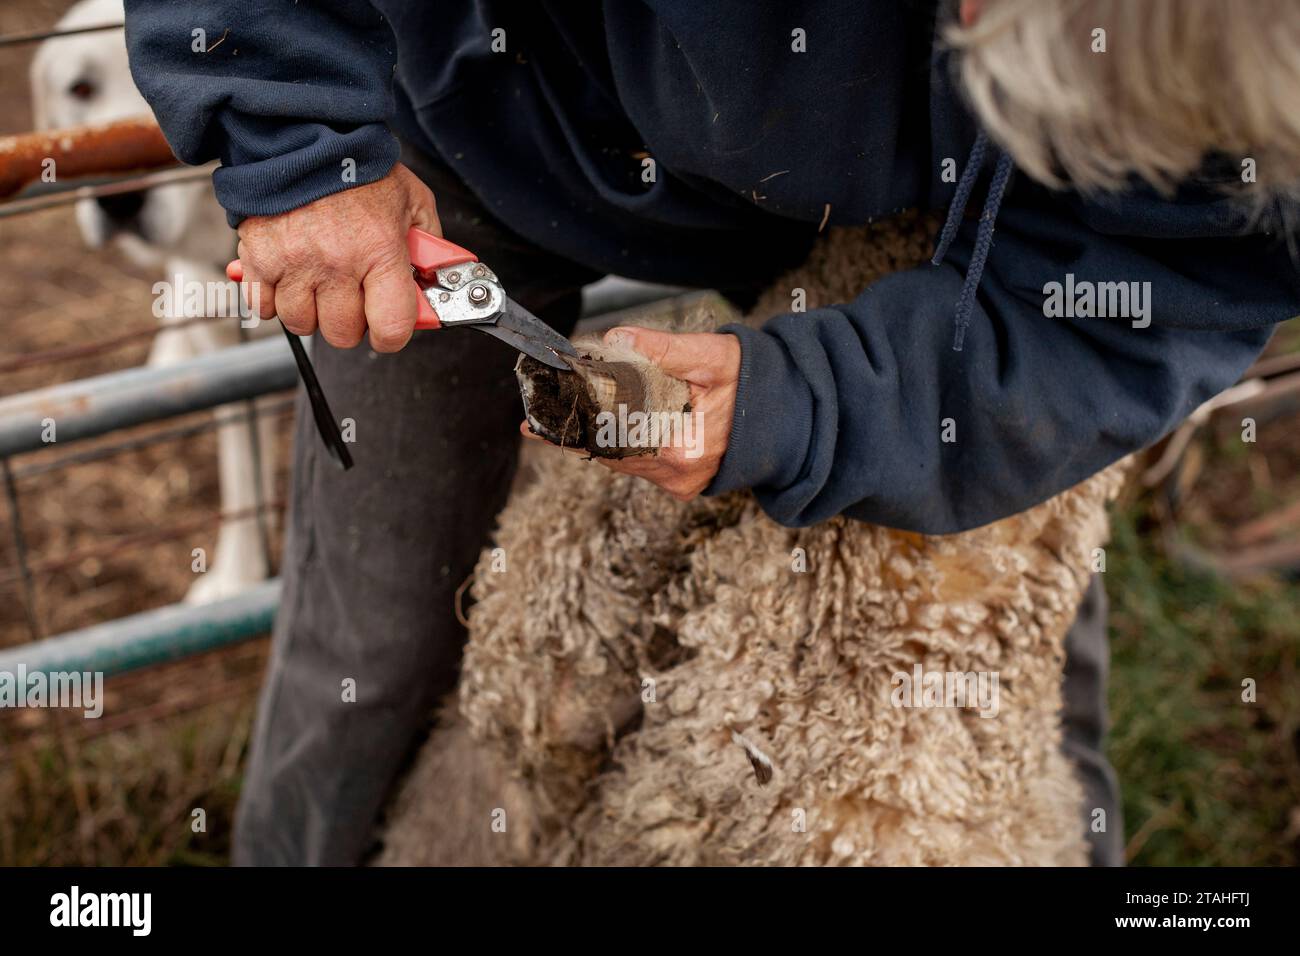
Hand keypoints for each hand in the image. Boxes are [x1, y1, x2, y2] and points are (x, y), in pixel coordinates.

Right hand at [235, 163, 439, 351]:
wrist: (302, 134)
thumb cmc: (360, 169)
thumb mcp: (413, 202)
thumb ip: (429, 248)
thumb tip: (434, 287)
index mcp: (380, 251)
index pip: (391, 327)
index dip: (392, 334)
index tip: (388, 327)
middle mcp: (336, 262)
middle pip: (343, 333)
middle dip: (351, 322)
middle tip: (353, 296)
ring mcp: (294, 262)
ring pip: (302, 323)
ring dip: (312, 310)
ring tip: (320, 280)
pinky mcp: (258, 257)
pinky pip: (263, 306)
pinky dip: (274, 298)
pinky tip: (291, 276)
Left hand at [523, 326, 741, 500]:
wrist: (792, 411)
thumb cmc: (757, 382)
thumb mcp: (712, 354)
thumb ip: (662, 348)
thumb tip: (617, 338)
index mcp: (683, 449)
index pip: (610, 441)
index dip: (573, 427)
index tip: (539, 422)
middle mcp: (678, 474)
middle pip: (609, 454)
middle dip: (576, 431)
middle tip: (536, 418)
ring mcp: (680, 482)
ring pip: (622, 460)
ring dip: (595, 436)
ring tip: (558, 418)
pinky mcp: (682, 481)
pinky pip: (639, 462)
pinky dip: (620, 443)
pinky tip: (599, 426)